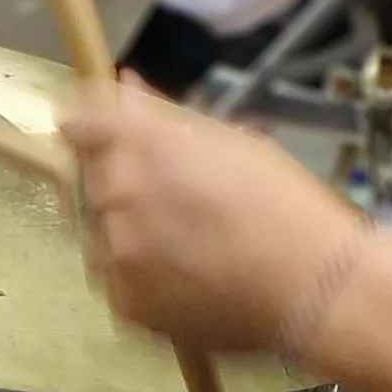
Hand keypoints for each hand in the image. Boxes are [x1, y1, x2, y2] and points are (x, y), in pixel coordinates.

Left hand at [61, 77, 372, 354]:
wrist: (311, 288)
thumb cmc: (283, 205)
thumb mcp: (231, 141)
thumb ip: (165, 115)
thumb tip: (128, 85)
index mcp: (141, 145)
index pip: (80, 122)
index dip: (91, 125)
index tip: (107, 134)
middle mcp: (115, 196)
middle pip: (93, 181)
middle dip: (122, 183)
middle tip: (175, 199)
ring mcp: (116, 255)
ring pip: (102, 234)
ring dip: (128, 232)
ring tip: (186, 245)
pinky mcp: (127, 306)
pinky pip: (119, 281)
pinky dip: (142, 277)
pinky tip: (188, 278)